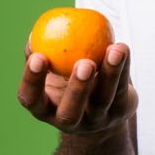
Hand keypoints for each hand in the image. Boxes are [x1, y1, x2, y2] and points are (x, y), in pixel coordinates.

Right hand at [18, 37, 137, 136]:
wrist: (101, 106)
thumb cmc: (67, 79)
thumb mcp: (53, 69)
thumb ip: (43, 51)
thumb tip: (34, 33)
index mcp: (44, 108)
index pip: (31, 99)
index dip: (32, 80)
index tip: (38, 56)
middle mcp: (68, 121)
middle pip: (70, 112)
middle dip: (78, 89)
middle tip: (85, 63)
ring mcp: (96, 120)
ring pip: (102, 100)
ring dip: (110, 74)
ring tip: (114, 50)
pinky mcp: (119, 113)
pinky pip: (122, 89)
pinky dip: (124, 67)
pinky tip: (122, 48)